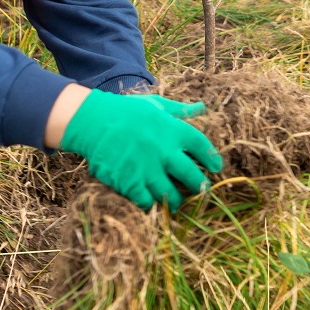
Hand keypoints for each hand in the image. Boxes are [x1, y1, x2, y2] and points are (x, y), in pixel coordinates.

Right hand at [60, 89, 222, 210]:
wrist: (93, 121)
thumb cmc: (127, 111)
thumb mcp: (155, 105)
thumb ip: (180, 110)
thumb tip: (202, 107)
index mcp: (172, 130)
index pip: (201, 146)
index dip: (212, 159)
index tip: (216, 168)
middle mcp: (164, 151)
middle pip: (192, 177)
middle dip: (200, 186)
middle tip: (201, 191)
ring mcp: (147, 170)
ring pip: (171, 195)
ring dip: (176, 200)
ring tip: (177, 201)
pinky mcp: (130, 183)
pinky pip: (147, 203)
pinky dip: (151, 204)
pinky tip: (151, 201)